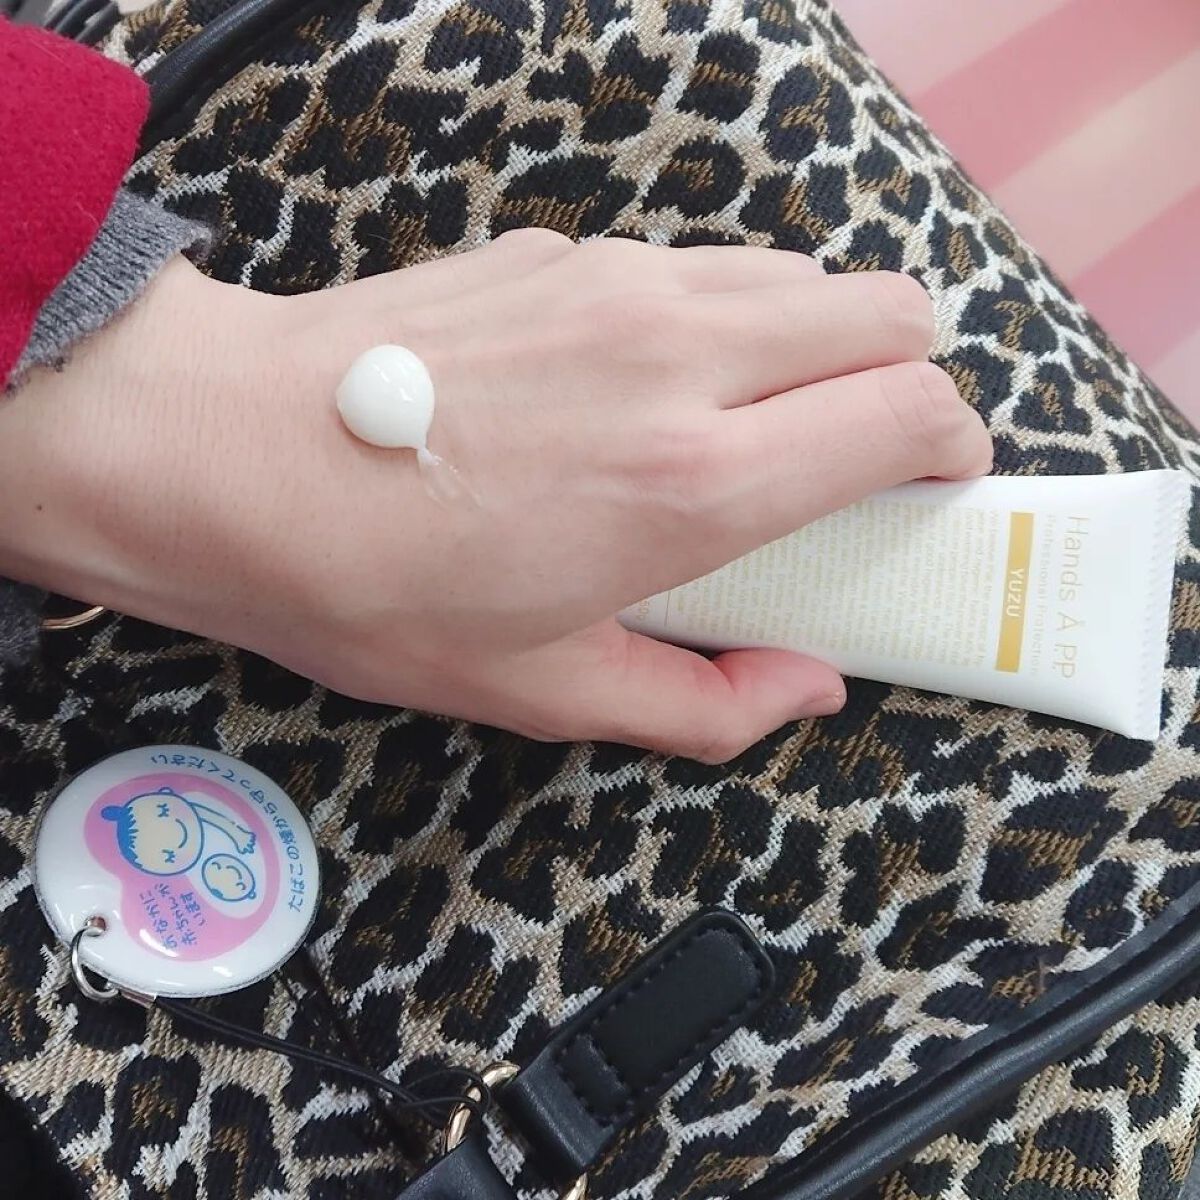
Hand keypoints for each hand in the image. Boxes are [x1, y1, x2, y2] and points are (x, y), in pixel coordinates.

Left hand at [0, 234, 990, 760]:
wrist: (227, 457)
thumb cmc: (377, 589)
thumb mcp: (548, 689)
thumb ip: (706, 701)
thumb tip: (807, 686)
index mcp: (697, 478)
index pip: (907, 410)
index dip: (950, 444)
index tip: (932, 482)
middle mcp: (680, 353)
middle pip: (886, 307)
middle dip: (906, 376)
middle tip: (858, 448)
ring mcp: (618, 281)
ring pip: (796, 272)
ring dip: (813, 340)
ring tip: (753, 415)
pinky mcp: (558, 249)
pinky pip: (692, 266)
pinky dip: (714, 316)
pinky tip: (640, 380)